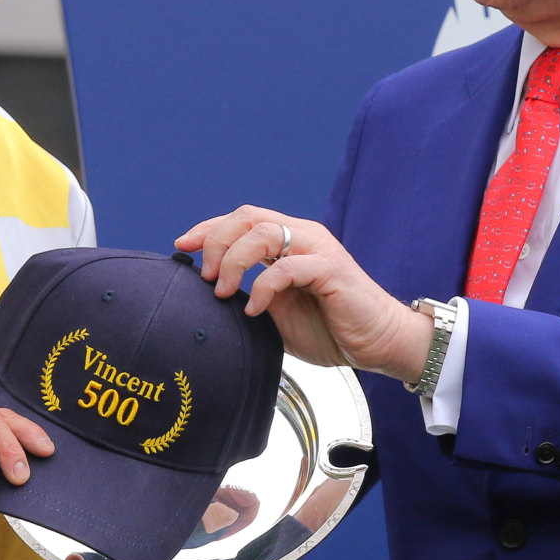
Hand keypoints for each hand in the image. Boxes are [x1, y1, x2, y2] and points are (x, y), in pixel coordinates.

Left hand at [175, 208, 432, 382]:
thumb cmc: (331, 328)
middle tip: (203, 275)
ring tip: (222, 291)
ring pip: (264, 233)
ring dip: (234, 260)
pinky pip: (287, 268)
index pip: (241, 220)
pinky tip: (255, 309)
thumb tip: (212, 295)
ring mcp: (318, 250)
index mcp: (289, 242)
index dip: (208, 229)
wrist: (377, 343)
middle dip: (216, 241)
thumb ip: (251, 295)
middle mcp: (303, 237)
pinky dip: (263, 287)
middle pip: (247, 217)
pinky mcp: (331, 270)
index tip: (182, 246)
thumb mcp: (278, 311)